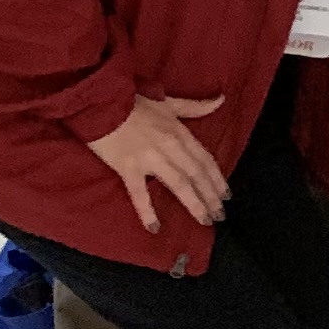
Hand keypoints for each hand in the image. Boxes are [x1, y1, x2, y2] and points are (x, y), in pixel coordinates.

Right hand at [86, 94, 227, 234]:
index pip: (205, 160)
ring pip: (179, 184)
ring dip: (194, 203)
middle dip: (210, 196)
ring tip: (205, 220)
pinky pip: (139, 193)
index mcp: (180, 132)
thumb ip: (195, 106)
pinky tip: (155, 228)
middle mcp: (171, 146)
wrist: (102, 101)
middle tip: (220, 215)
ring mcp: (150, 158)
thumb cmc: (134, 101)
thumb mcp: (169, 101)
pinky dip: (148, 211)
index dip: (217, 179)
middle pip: (196, 175)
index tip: (227, 195)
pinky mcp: (128, 167)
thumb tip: (221, 100)